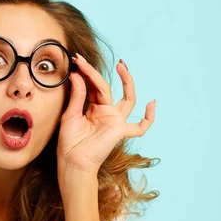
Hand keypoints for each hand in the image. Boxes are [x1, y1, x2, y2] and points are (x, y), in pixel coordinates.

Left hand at [57, 55, 155, 174]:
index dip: (86, 72)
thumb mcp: (70, 115)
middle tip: (83, 60)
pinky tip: (152, 103)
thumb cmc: (69, 142)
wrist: (72, 161)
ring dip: (127, 81)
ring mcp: (115, 120)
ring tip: (122, 66)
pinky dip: (149, 118)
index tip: (76, 60)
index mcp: (93, 107)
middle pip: (106, 87)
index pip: (93, 86)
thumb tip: (77, 74)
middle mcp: (106, 112)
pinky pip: (140, 127)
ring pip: (128, 98)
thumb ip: (78, 95)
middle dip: (95, 72)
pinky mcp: (120, 131)